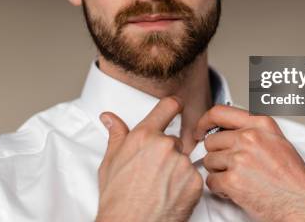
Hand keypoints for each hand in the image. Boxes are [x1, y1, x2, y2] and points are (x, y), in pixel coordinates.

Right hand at [96, 96, 202, 221]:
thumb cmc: (117, 199)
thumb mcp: (110, 162)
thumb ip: (116, 135)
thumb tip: (110, 119)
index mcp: (144, 136)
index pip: (168, 107)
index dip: (174, 105)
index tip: (177, 105)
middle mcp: (165, 146)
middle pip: (174, 140)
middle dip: (166, 153)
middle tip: (152, 172)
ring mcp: (181, 163)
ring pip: (183, 159)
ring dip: (176, 169)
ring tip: (159, 186)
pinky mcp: (194, 181)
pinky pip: (193, 176)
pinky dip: (185, 185)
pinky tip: (169, 194)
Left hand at [194, 105, 304, 221]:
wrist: (303, 203)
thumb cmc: (293, 177)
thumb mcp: (276, 140)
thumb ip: (253, 130)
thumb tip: (226, 131)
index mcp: (260, 124)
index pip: (219, 113)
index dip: (204, 122)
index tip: (200, 131)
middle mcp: (249, 137)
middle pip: (211, 141)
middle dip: (217, 156)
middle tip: (231, 167)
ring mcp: (240, 158)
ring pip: (209, 162)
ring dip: (219, 173)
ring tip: (238, 179)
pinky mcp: (233, 180)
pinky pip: (211, 182)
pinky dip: (220, 189)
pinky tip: (236, 190)